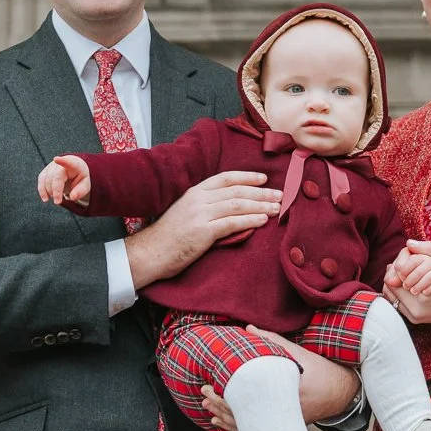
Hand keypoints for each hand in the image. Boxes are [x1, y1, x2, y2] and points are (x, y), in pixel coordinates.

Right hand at [37, 155, 90, 204]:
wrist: (73, 170)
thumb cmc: (80, 178)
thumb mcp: (85, 185)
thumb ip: (80, 191)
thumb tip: (72, 197)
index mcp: (74, 165)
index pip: (68, 162)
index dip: (62, 161)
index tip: (56, 159)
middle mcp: (61, 164)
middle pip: (56, 177)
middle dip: (55, 190)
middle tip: (58, 202)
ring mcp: (51, 166)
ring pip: (46, 179)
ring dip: (49, 191)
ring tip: (57, 199)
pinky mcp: (45, 171)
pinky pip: (41, 180)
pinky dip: (42, 191)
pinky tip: (45, 199)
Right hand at [125, 171, 281, 288]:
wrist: (150, 253)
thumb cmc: (169, 237)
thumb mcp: (185, 212)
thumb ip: (205, 206)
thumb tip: (230, 206)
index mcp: (194, 192)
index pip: (225, 178)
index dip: (247, 177)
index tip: (264, 179)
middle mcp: (198, 199)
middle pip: (236, 191)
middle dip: (261, 193)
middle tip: (280, 195)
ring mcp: (200, 215)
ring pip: (237, 205)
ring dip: (260, 206)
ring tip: (277, 208)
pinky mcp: (203, 232)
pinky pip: (232, 223)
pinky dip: (250, 220)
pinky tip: (263, 220)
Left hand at [200, 327, 360, 430]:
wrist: (340, 391)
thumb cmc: (318, 369)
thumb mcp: (296, 352)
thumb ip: (270, 341)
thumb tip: (247, 329)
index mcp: (284, 390)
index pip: (248, 394)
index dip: (226, 391)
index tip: (212, 383)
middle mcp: (282, 410)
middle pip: (243, 412)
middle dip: (220, 403)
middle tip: (204, 391)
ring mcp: (282, 422)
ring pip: (247, 425)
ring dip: (225, 416)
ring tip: (208, 407)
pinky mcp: (283, 428)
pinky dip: (236, 427)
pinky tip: (222, 423)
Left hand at [382, 240, 430, 324]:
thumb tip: (409, 242)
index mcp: (423, 297)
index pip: (396, 274)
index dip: (400, 261)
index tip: (410, 256)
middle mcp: (416, 310)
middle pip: (390, 285)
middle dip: (395, 271)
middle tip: (406, 263)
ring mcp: (414, 316)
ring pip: (391, 294)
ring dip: (396, 281)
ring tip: (408, 272)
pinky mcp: (415, 319)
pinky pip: (397, 302)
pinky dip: (399, 291)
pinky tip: (409, 282)